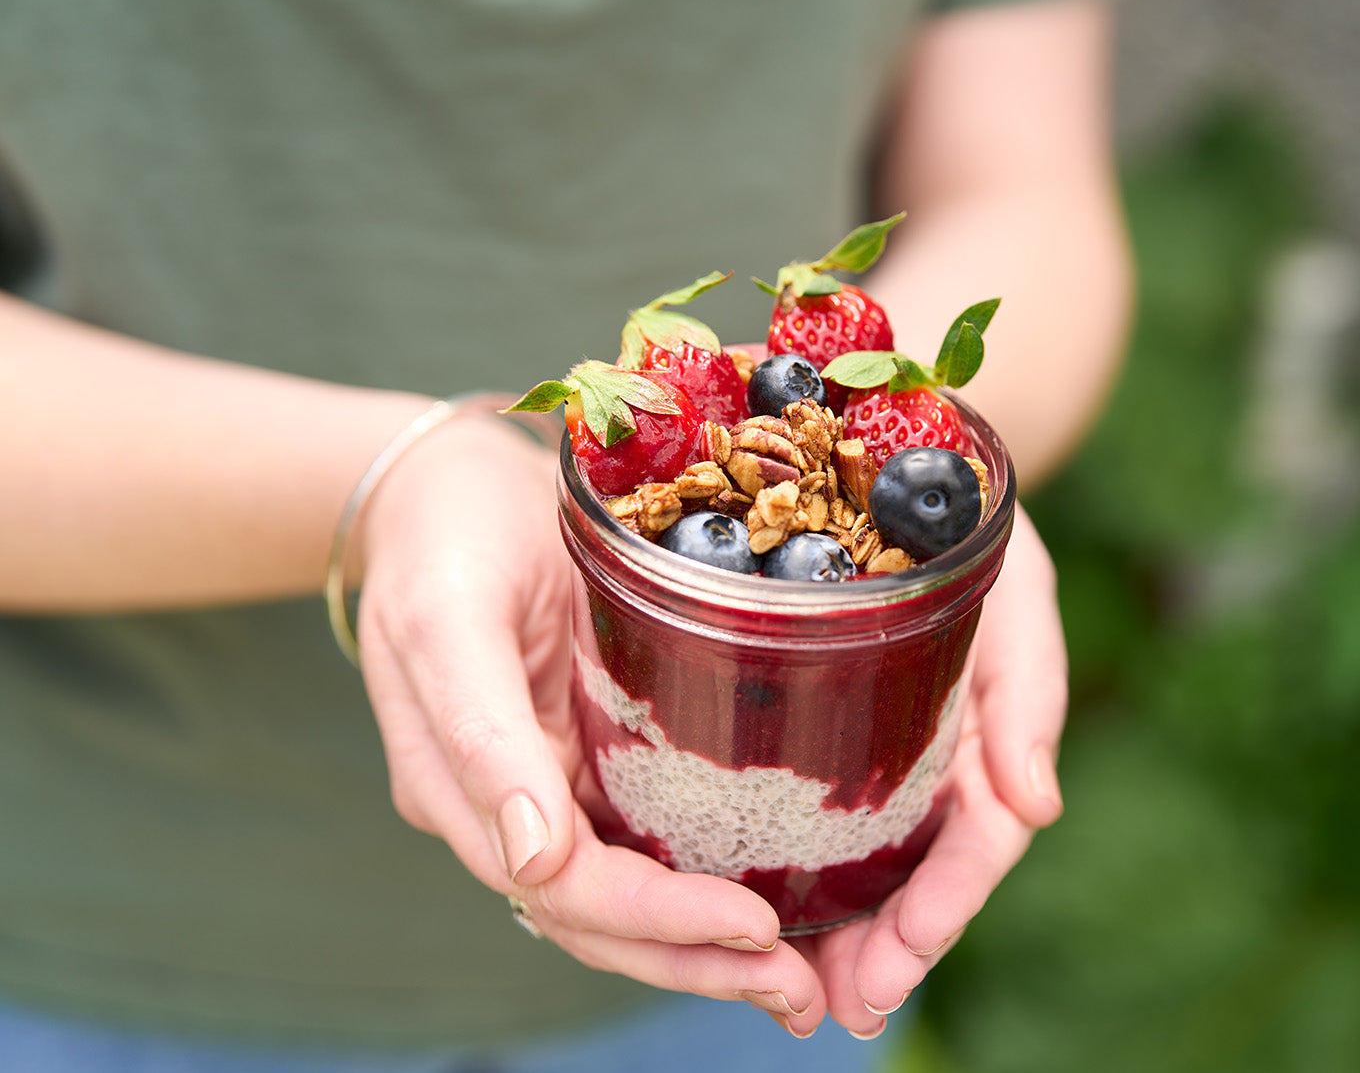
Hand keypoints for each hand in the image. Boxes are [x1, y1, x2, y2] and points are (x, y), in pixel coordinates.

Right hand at [352, 415, 828, 1035]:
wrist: (443, 486)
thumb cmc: (445, 534)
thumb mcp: (449, 616)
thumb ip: (481, 736)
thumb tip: (532, 858)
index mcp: (455, 781)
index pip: (559, 886)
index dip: (653, 920)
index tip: (751, 927)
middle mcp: (497, 803)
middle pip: (592, 917)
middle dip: (690, 961)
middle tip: (797, 991)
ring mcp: (537, 785)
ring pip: (614, 898)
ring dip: (697, 949)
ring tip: (793, 979)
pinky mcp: (577, 755)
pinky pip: (633, 843)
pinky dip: (690, 888)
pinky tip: (759, 907)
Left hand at [790, 504, 1066, 1036]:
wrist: (892, 455)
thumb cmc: (961, 515)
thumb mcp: (1015, 585)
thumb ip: (1030, 687)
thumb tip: (1038, 808)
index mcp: (984, 726)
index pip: (977, 840)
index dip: (943, 910)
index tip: (898, 967)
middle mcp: (930, 749)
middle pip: (917, 870)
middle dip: (888, 949)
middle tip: (843, 1009)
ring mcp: (875, 742)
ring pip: (864, 859)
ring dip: (841, 934)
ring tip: (802, 994)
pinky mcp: (813, 720)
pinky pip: (808, 808)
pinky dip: (795, 870)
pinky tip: (761, 910)